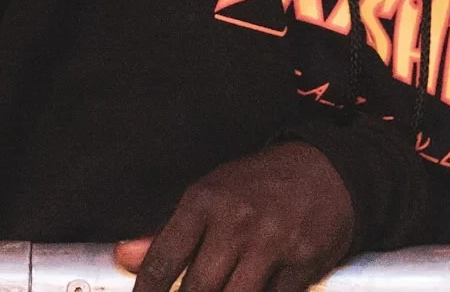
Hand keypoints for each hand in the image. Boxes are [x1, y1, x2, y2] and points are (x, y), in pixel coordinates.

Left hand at [115, 142, 353, 291]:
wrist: (325, 170)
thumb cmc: (259, 186)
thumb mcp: (210, 196)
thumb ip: (167, 233)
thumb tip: (125, 257)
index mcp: (204, 201)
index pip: (162, 261)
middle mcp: (235, 221)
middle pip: (195, 289)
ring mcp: (270, 244)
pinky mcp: (300, 264)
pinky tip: (252, 291)